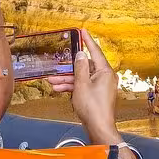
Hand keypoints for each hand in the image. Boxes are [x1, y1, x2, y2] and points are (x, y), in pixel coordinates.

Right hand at [47, 29, 118, 143]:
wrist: (98, 128)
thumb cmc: (93, 108)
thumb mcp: (81, 84)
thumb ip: (80, 67)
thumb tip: (80, 54)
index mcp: (105, 71)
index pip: (95, 51)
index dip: (88, 40)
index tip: (83, 31)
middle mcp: (106, 77)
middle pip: (86, 66)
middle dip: (69, 68)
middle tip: (58, 65)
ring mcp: (102, 86)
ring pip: (83, 77)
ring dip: (68, 79)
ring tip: (53, 80)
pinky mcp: (98, 94)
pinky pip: (84, 85)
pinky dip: (73, 86)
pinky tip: (60, 88)